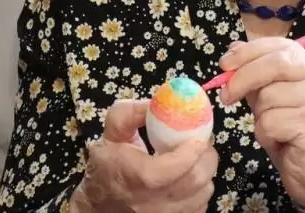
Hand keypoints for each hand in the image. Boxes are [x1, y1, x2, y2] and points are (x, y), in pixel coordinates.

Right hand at [70, 99, 217, 212]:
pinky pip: (200, 206)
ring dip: (204, 173)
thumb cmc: (107, 167)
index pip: (175, 167)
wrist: (99, 206)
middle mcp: (155, 203)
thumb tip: (156, 102)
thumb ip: (129, 113)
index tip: (198, 136)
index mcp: (139, 177)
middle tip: (201, 143)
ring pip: (203, 194)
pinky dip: (200, 190)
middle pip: (196, 180)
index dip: (192, 150)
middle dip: (205, 157)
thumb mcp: (111, 133)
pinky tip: (187, 179)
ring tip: (193, 160)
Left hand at [219, 38, 304, 208]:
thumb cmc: (292, 132)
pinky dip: (265, 134)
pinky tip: (279, 140)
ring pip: (269, 97)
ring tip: (273, 127)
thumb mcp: (272, 97)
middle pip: (274, 64)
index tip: (225, 64)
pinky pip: (270, 122)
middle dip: (243, 78)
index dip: (249, 52)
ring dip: (260, 116)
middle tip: (226, 96)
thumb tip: (232, 49)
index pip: (280, 45)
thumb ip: (256, 74)